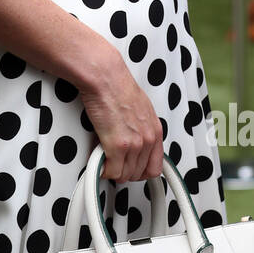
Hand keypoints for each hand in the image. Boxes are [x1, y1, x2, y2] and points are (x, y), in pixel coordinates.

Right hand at [78, 47, 163, 182]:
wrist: (105, 78)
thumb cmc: (117, 86)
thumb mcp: (140, 108)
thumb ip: (140, 127)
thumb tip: (132, 137)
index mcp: (155, 130)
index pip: (155, 167)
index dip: (140, 172)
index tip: (131, 169)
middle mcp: (147, 139)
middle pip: (138, 173)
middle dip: (124, 172)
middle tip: (114, 164)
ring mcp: (133, 144)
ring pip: (124, 175)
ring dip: (112, 170)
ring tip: (105, 159)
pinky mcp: (117, 146)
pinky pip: (111, 171)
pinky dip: (102, 169)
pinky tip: (98, 161)